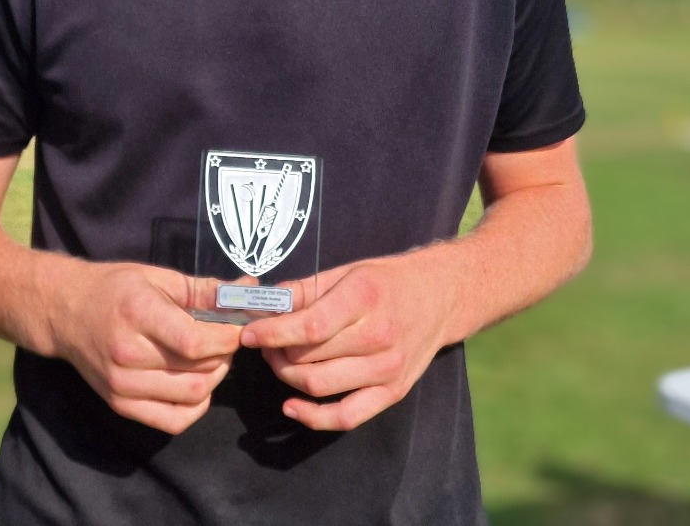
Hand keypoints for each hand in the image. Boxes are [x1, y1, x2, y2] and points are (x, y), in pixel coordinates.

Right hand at [51, 262, 241, 434]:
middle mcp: (127, 353)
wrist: (64, 312)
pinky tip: (195, 383)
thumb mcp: (158, 277)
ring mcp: (121, 385)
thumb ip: (204, 289)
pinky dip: (195, 406)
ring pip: (192, 396)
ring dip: (214, 378)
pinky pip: (173, 421)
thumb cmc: (114, 288)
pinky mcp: (119, 405)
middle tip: (225, 338)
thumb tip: (248, 290)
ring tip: (211, 357)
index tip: (238, 327)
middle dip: (225, 354)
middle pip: (199, 369)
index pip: (195, 342)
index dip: (228, 338)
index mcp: (137, 313)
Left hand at [239, 251, 456, 431]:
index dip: (271, 333)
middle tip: (263, 342)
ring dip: (286, 377)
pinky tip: (291, 406)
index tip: (248, 332)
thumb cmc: (388, 281)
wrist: (442, 297)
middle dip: (274, 352)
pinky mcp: (392, 393)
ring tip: (278, 360)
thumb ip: (304, 289)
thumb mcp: (348, 271)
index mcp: (364, 298)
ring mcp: (387, 369)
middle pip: (309, 357)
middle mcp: (378, 336)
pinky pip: (346, 416)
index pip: (308, 326)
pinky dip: (314, 417)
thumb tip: (264, 303)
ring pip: (319, 386)